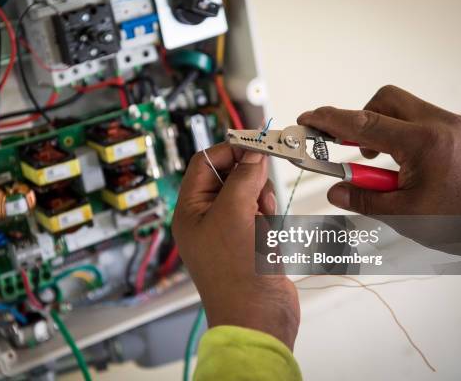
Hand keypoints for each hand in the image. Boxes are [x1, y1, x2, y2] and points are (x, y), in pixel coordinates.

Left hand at [173, 143, 299, 349]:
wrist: (260, 318)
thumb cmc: (237, 275)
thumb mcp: (235, 214)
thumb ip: (243, 177)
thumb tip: (254, 153)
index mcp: (190, 210)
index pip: (205, 163)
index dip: (229, 149)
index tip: (256, 142)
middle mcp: (207, 219)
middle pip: (230, 175)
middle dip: (250, 178)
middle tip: (260, 191)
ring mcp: (230, 231)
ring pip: (250, 193)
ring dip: (262, 199)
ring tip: (263, 220)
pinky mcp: (251, 241)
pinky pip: (262, 214)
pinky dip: (270, 217)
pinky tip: (269, 235)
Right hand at [298, 85, 460, 214]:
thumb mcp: (408, 216)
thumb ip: (365, 200)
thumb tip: (337, 191)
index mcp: (425, 144)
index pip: (364, 123)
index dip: (330, 120)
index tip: (310, 119)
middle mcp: (442, 125)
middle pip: (386, 100)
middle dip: (360, 119)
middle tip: (347, 145)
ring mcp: (457, 125)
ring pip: (406, 109)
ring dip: (384, 130)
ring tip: (382, 163)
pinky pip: (426, 121)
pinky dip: (407, 137)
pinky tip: (409, 165)